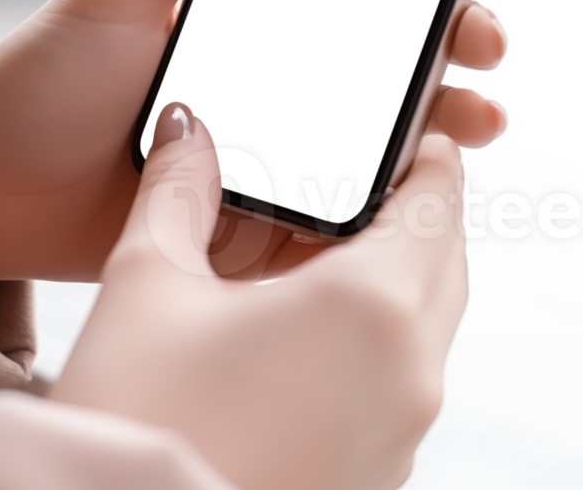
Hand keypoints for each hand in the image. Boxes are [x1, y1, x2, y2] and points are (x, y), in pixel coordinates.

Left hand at [0, 0, 553, 283]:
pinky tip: (428, 188)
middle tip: (486, 33)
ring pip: (394, 127)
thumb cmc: (38, 79)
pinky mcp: (269, 215)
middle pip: (403, 45)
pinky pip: (349, 210)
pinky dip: (398, 201)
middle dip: (466, 31)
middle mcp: (283, 69)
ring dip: (452, 116)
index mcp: (257, 6)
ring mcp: (281, 142)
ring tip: (480, 114)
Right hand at [51, 102, 467, 489]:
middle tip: (366, 181)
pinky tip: (309, 331)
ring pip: (430, 324)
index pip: (438, 203)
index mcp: (371, 308)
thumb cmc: (136, 424)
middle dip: (417, 214)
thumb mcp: (146, 287)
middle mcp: (409, 372)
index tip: (416, 130)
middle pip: (446, 262)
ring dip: (401, 277)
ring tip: (325, 252)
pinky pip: (404, 381)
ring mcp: (402, 432)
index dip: (432, 156)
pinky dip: (381, 340)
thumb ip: (176, 190)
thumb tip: (187, 128)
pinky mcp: (380, 473)